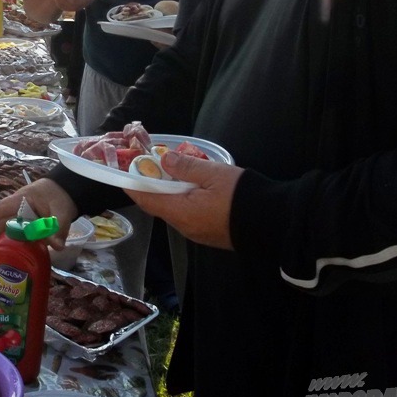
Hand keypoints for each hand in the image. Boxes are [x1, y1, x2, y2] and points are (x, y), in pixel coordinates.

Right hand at [0, 179, 78, 263]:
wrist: (63, 192)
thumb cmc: (59, 196)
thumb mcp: (62, 210)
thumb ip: (59, 227)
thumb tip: (57, 247)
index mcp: (21, 200)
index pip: (1, 209)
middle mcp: (14, 210)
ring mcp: (17, 219)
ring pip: (1, 232)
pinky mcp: (22, 228)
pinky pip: (10, 238)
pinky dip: (4, 248)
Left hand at [123, 151, 243, 249]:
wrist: (273, 222)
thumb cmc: (241, 196)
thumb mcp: (213, 173)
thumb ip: (186, 167)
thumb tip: (164, 161)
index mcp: (181, 212)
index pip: (147, 200)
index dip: (133, 187)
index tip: (123, 175)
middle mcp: (185, 226)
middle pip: (160, 206)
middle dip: (152, 188)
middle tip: (149, 168)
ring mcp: (197, 233)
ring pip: (175, 211)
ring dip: (169, 194)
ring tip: (171, 174)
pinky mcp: (209, 235)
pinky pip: (188, 216)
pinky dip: (183, 201)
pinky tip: (191, 189)